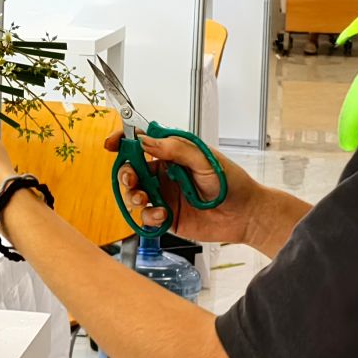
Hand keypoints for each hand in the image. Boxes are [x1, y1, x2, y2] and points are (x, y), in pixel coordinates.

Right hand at [106, 126, 253, 244]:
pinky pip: (146, 217)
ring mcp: (164, 195)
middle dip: (125, 173)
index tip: (112, 144)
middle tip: (131, 180)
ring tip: (144, 199)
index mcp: (173, 154)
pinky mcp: (166, 217)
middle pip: (131, 169)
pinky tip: (162, 215)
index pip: (142, 142)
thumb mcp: (205, 160)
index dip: (124, 140)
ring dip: (133, 195)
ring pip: (134, 193)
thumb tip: (146, 140)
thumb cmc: (231, 183)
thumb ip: (176, 149)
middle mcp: (164, 174)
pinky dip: (149, 217)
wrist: (245, 215)